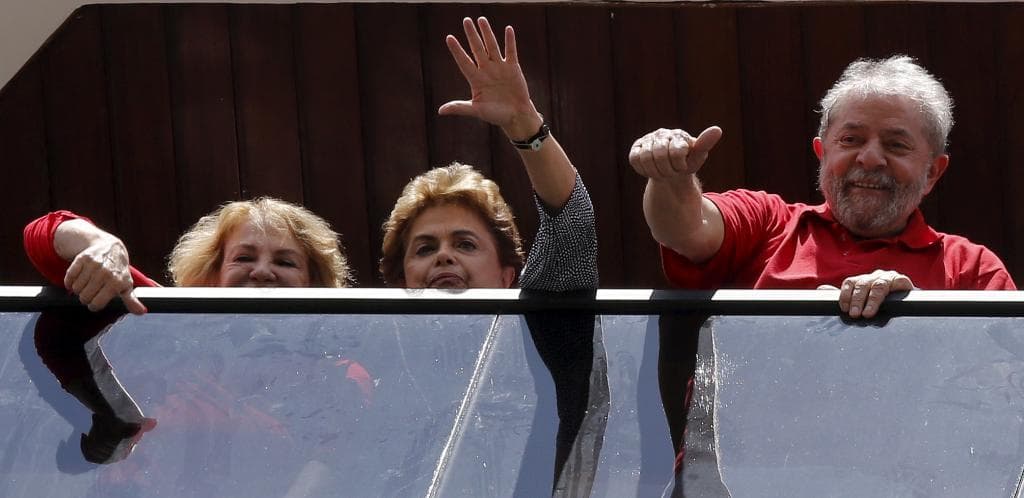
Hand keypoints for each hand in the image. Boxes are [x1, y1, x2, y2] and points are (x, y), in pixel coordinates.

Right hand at [64, 236, 146, 314]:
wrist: (111, 249)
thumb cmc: (119, 271)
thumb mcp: (127, 285)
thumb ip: (132, 301)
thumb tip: (141, 312)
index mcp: (116, 283)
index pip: (96, 304)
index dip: (94, 306)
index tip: (96, 302)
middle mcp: (105, 273)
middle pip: (84, 297)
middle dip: (86, 298)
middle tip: (91, 293)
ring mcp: (93, 265)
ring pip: (76, 288)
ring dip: (78, 290)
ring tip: (86, 285)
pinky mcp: (82, 259)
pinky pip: (69, 277)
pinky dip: (69, 282)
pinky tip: (76, 280)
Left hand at [438, 17, 540, 139]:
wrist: (516, 117)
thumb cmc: (495, 115)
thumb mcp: (476, 111)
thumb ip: (460, 107)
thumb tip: (440, 111)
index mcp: (475, 79)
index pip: (463, 61)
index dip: (457, 50)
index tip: (449, 37)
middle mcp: (486, 70)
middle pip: (477, 49)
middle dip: (471, 35)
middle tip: (466, 20)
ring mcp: (499, 67)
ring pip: (492, 46)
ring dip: (487, 33)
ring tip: (481, 19)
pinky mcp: (513, 68)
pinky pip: (511, 51)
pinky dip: (510, 41)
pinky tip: (508, 29)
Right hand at [629, 127, 722, 179]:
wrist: (672, 170)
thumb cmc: (687, 162)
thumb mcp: (698, 157)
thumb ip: (705, 143)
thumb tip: (717, 129)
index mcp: (679, 135)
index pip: (676, 152)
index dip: (679, 166)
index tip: (683, 168)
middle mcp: (662, 134)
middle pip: (658, 155)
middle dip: (666, 170)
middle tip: (671, 173)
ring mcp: (648, 139)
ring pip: (645, 158)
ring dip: (655, 172)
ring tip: (662, 173)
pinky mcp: (636, 147)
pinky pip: (634, 159)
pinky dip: (643, 169)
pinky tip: (651, 170)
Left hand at [817, 270, 913, 318]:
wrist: (906, 303)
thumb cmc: (881, 303)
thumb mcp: (860, 300)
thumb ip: (843, 295)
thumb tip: (821, 289)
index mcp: (862, 280)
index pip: (850, 282)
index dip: (845, 294)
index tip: (843, 308)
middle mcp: (874, 276)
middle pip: (862, 284)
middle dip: (856, 300)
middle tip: (853, 314)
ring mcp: (888, 277)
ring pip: (877, 285)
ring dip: (871, 300)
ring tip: (867, 313)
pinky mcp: (902, 280)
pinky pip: (896, 283)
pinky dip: (892, 292)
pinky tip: (890, 302)